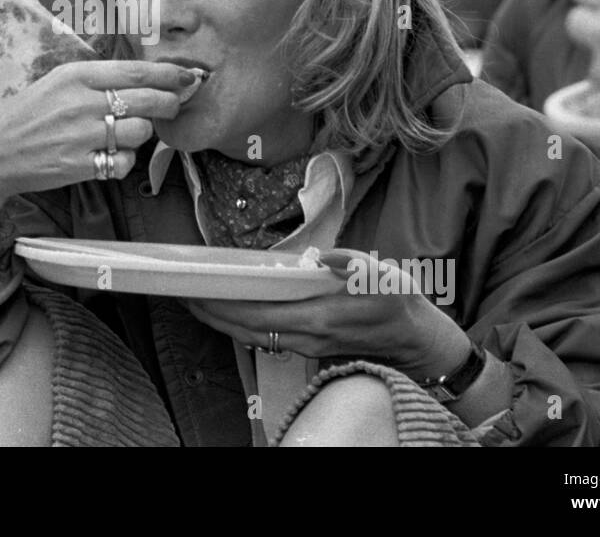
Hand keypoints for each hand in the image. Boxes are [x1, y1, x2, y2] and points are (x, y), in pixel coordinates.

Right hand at [0, 60, 198, 228]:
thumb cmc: (24, 115)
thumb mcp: (56, 83)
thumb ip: (96, 80)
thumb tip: (143, 78)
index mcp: (76, 75)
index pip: (136, 70)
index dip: (169, 73)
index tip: (189, 75)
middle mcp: (81, 102)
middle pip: (147, 101)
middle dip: (169, 103)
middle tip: (172, 106)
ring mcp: (82, 136)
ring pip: (139, 133)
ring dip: (140, 135)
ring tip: (123, 135)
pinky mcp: (80, 166)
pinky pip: (123, 163)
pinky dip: (123, 163)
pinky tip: (108, 157)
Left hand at [184, 249, 470, 379]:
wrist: (417, 341)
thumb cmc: (398, 304)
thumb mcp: (383, 276)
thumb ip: (351, 265)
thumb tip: (321, 256)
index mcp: (321, 318)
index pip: (260, 315)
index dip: (225, 306)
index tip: (198, 291)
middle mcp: (307, 336)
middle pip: (246, 329)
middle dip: (211, 313)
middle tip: (181, 292)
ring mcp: (306, 344)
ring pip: (252, 336)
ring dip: (221, 320)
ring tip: (194, 300)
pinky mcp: (308, 344)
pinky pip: (264, 336)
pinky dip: (240, 324)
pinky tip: (226, 310)